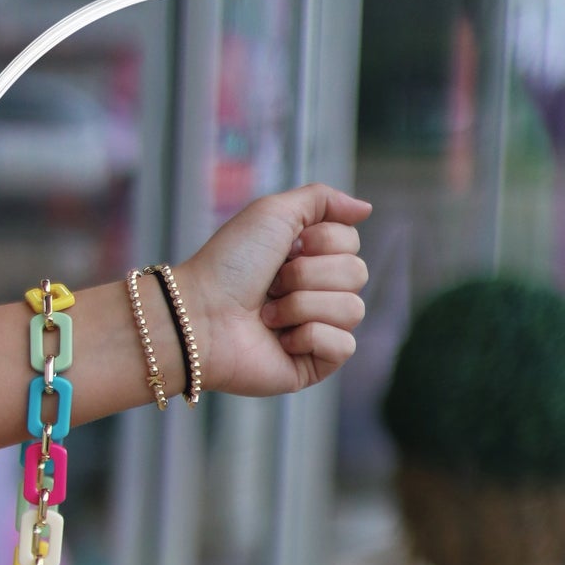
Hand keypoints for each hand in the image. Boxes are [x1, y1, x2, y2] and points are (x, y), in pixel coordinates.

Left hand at [175, 183, 371, 398]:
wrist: (199, 315)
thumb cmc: (229, 264)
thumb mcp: (274, 213)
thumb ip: (321, 199)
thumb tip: (366, 209)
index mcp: (310, 258)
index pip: (352, 243)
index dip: (321, 242)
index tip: (284, 250)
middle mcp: (317, 293)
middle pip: (357, 273)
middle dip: (308, 275)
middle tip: (270, 284)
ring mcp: (317, 330)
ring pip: (353, 309)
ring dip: (302, 305)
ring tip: (266, 314)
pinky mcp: (312, 365)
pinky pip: (345, 346)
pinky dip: (310, 336)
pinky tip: (280, 341)